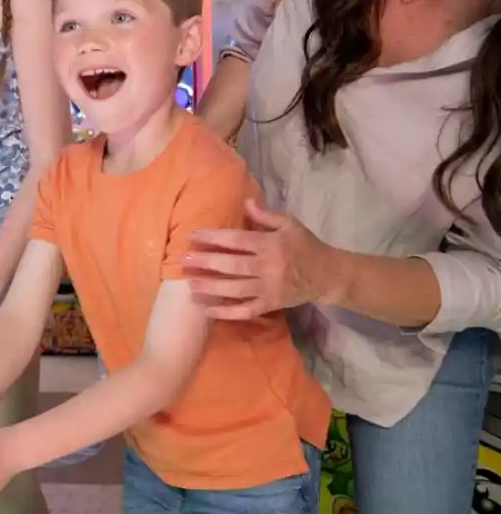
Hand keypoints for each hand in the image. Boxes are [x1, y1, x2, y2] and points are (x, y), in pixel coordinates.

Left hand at [182, 198, 340, 319]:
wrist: (329, 275)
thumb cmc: (306, 245)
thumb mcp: (290, 224)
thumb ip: (266, 215)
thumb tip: (245, 201)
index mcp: (270, 245)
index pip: (237, 241)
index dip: (214, 238)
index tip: (193, 236)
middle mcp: (267, 268)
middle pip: (232, 266)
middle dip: (206, 263)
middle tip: (184, 260)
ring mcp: (268, 289)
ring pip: (235, 290)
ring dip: (211, 288)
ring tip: (190, 285)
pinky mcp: (270, 305)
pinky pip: (245, 311)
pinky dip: (226, 313)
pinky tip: (207, 310)